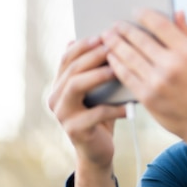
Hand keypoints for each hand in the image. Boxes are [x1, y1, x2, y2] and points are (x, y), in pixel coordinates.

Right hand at [48, 36, 125, 186]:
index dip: (84, 44)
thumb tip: (110, 41)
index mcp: (60, 84)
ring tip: (118, 69)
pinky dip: (114, 108)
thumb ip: (101, 70)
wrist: (98, 152)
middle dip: (93, 55)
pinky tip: (130, 106)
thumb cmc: (103, 116)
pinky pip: (94, 114)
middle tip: (113, 46)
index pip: (67, 57)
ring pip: (76, 86)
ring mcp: (62, 114)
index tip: (104, 34)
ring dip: (98, 75)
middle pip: (72, 68)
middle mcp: (55, 97)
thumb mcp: (102, 91)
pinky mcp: (74, 130)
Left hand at [102, 10, 186, 182]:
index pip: (160, 25)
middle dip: (124, 29)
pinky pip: (126, 75)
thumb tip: (177, 13)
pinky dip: (116, 64)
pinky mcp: (147, 97)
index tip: (136, 11)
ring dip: (115, 44)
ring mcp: (157, 82)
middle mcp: (171, 65)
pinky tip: (111, 57)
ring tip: (107, 37)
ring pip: (128, 56)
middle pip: (139, 39)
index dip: (145, 15)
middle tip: (115, 24)